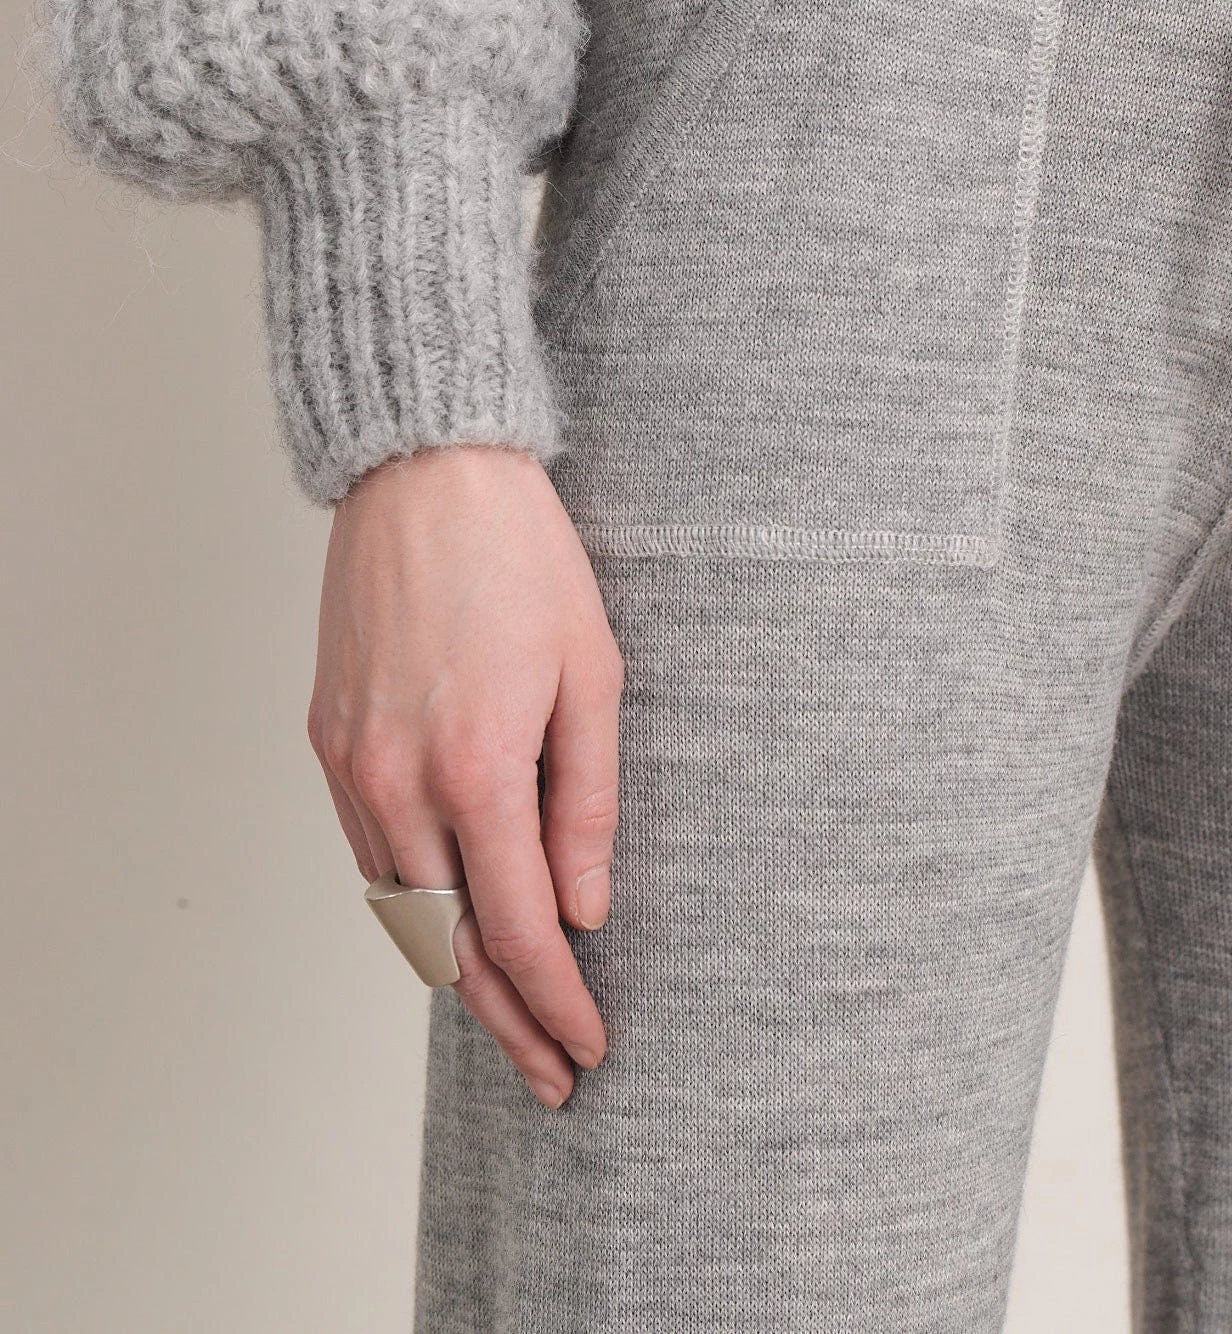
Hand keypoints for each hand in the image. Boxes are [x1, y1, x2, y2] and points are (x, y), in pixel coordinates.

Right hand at [308, 445, 623, 1107]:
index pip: (516, 930)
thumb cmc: (522, 557)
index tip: (589, 1048)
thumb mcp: (591, 672)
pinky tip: (451, 921)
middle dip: (507, 1020)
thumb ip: (586, 800)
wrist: (424, 472)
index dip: (557, 1001)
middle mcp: (398, 780)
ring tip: (512, 1014)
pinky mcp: (327, 739)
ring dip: (455, 971)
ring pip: (400, 909)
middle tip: (553, 1074)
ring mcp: (351, 763)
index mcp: (476, 766)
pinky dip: (412, 902)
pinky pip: (369, 852)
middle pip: (449, 946)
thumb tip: (582, 906)